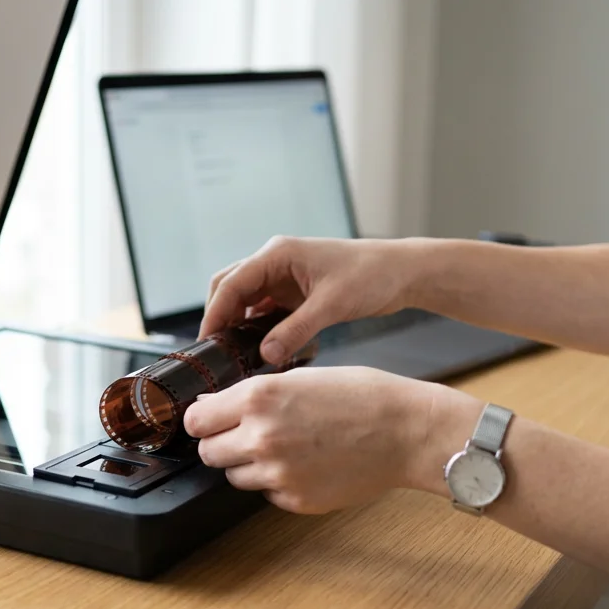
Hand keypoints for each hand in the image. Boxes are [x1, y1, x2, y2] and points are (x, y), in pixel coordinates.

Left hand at [183, 366, 471, 513]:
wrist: (406, 431)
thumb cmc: (361, 395)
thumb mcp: (300, 376)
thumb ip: (253, 394)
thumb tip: (214, 408)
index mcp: (258, 397)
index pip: (196, 420)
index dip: (203, 419)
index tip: (211, 420)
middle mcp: (260, 437)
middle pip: (208, 452)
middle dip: (222, 443)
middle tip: (248, 435)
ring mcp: (277, 473)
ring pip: (234, 476)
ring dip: (249, 464)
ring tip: (285, 448)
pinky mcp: (295, 500)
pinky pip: (267, 493)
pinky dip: (278, 482)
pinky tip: (306, 464)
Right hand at [200, 236, 431, 364]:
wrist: (401, 273)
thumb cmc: (371, 276)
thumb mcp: (332, 305)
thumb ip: (297, 330)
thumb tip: (265, 355)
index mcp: (278, 254)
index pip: (231, 283)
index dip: (215, 312)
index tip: (207, 341)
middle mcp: (275, 262)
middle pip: (230, 288)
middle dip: (219, 317)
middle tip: (216, 351)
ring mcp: (283, 277)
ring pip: (244, 300)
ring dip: (236, 323)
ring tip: (233, 355)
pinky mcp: (293, 292)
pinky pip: (263, 310)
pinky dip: (256, 328)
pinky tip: (259, 350)